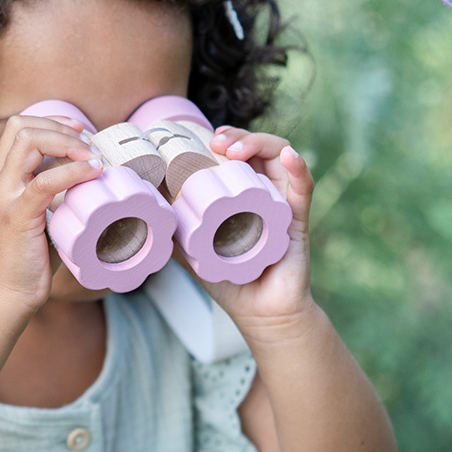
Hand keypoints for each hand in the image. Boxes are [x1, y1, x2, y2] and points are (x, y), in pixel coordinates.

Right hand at [0, 115, 101, 311]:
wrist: (5, 296)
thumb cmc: (26, 261)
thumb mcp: (38, 218)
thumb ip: (53, 196)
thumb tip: (87, 180)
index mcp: (0, 179)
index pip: (17, 128)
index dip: (51, 123)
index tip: (80, 133)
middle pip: (21, 126)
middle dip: (60, 127)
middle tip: (89, 143)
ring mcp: (4, 196)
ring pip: (28, 141)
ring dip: (67, 142)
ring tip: (93, 157)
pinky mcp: (17, 215)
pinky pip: (44, 180)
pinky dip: (73, 171)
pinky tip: (93, 173)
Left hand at [191, 127, 316, 334]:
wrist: (261, 315)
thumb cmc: (231, 283)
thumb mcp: (194, 254)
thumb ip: (175, 233)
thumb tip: (148, 212)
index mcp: (242, 194)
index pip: (238, 155)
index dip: (225, 141)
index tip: (205, 140)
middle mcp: (265, 192)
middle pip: (258, 149)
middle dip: (238, 137)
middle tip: (217, 143)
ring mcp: (283, 203)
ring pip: (281, 156)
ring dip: (261, 143)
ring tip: (237, 150)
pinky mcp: (299, 219)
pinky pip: (304, 187)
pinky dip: (298, 168)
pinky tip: (289, 157)